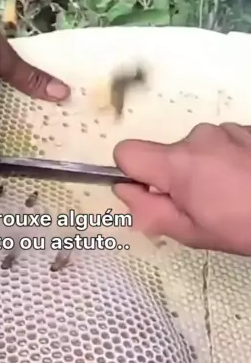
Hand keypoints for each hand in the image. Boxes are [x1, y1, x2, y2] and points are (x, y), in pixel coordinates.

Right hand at [113, 123, 250, 254]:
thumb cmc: (247, 225)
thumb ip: (149, 212)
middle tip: (203, 207)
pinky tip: (249, 182)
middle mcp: (198, 137)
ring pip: (198, 150)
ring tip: (234, 196)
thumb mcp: (192, 233)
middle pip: (167, 154)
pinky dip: (231, 161)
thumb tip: (125, 192)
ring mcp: (227, 130)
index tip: (152, 194)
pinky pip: (225, 143)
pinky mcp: (249, 129)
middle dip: (177, 178)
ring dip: (208, 169)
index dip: (133, 175)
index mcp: (178, 163)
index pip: (126, 152)